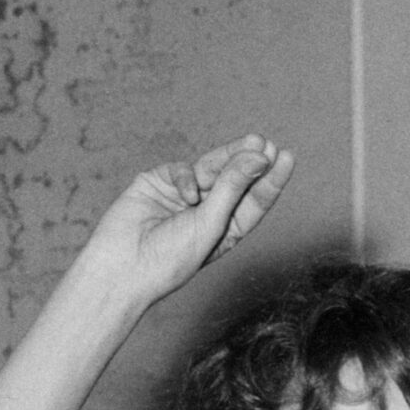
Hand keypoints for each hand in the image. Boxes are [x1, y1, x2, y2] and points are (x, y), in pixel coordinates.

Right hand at [76, 135, 295, 308]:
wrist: (122, 266)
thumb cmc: (170, 257)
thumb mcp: (210, 224)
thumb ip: (233, 188)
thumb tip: (259, 158)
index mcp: (226, 230)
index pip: (254, 201)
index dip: (270, 180)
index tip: (286, 157)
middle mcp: (207, 211)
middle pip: (235, 180)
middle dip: (250, 161)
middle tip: (267, 143)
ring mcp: (182, 196)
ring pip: (210, 168)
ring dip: (229, 157)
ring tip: (252, 143)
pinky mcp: (158, 183)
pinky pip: (180, 170)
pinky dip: (186, 178)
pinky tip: (188, 194)